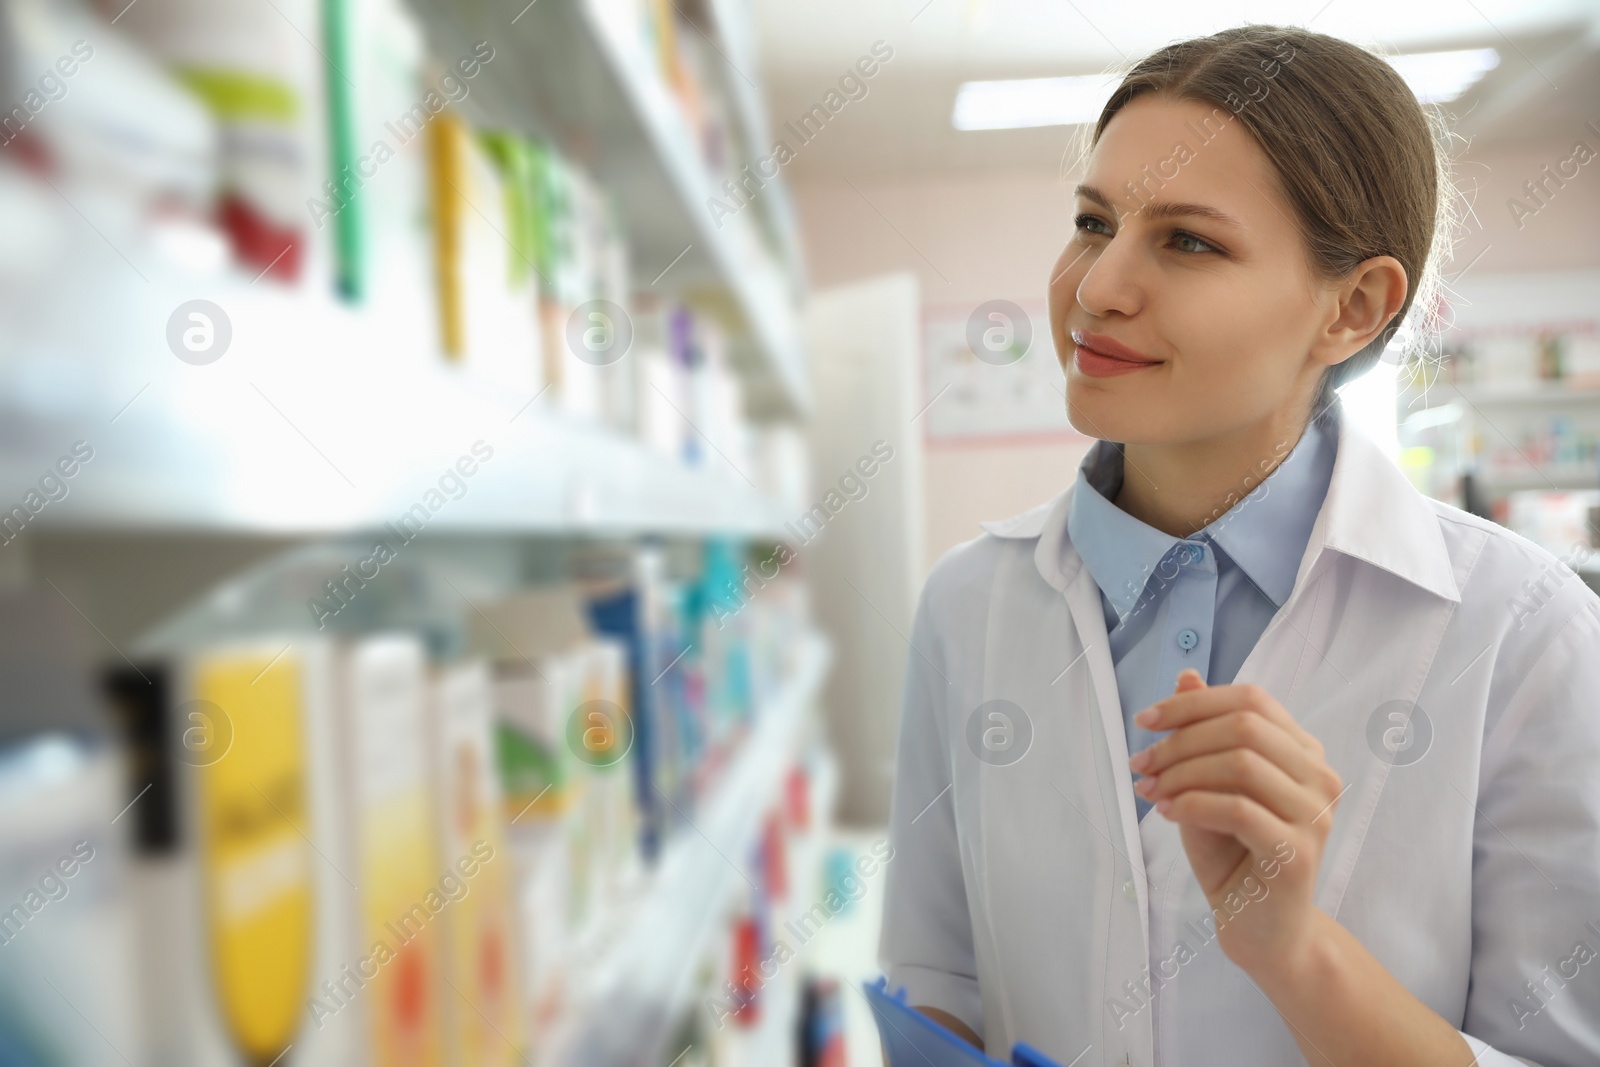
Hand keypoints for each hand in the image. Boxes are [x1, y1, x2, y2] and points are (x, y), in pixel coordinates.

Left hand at [1127, 669, 1344, 977]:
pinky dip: (1192, 804)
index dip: (1193, 703)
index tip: (1144, 720)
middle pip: (1243, 727)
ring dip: (1181, 772)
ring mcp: (1315, 814)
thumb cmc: (1232, 852)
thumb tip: (1185, 676)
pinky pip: (1237, 809)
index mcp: (1302, 750)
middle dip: (1180, 739)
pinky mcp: (1299, 852)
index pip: (1251, 700)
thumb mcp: (1208, 783)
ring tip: (1150, 791)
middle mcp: (1319, 775)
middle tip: (1140, 764)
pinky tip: (1166, 813)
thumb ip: (1203, 732)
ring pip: (1240, 763)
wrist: (1258, 927)